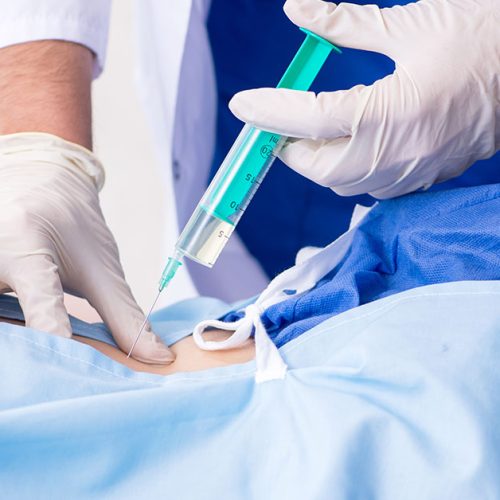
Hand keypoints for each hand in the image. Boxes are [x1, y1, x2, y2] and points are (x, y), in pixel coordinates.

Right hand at [0, 133, 173, 363]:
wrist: (39, 184)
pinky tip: (27, 344)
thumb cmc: (73, 226)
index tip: (74, 367)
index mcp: (26, 246)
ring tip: (43, 360)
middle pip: (9, 325)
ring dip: (20, 345)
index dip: (57, 338)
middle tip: (63, 374)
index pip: (41, 304)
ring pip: (1, 328)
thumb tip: (157, 357)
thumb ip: (125, 317)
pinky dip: (13, 335)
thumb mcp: (102, 269)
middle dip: (33, 351)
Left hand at [229, 0, 499, 198]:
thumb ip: (343, 24)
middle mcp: (397, 152)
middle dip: (290, 147)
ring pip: (341, 183)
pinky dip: (345, 171)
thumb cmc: (478, 37)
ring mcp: (410, 172)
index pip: (310, 118)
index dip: (270, 111)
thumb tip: (297, 12)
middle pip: (319, 166)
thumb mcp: (407, 24)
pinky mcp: (421, 178)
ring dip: (316, 161)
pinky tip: (347, 146)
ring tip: (310, 132)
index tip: (242, 105)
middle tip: (279, 122)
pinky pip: (368, 188)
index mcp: (392, 111)